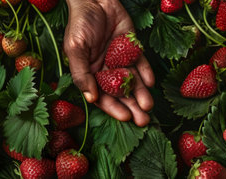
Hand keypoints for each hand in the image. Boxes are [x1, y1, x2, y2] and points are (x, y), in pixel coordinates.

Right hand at [64, 0, 154, 126]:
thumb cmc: (80, 23)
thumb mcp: (75, 49)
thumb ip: (81, 74)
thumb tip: (91, 99)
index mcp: (91, 74)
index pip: (104, 97)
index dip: (114, 109)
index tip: (126, 118)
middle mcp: (107, 70)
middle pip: (121, 93)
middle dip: (132, 107)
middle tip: (144, 121)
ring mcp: (121, 60)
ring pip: (133, 81)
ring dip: (141, 94)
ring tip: (149, 106)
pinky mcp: (133, 48)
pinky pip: (141, 63)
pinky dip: (146, 72)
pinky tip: (150, 83)